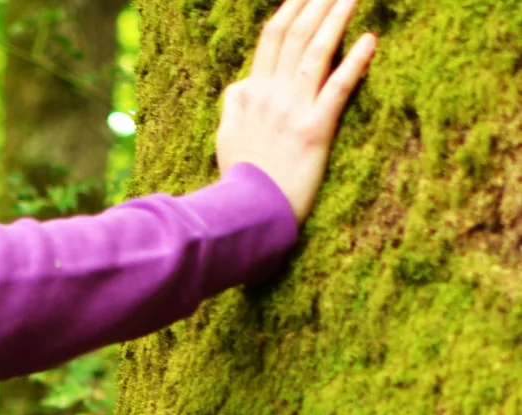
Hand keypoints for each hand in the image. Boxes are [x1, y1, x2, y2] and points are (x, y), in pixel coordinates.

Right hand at [214, 0, 376, 221]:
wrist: (245, 212)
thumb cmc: (239, 177)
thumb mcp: (227, 135)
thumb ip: (236, 104)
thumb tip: (242, 84)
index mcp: (250, 93)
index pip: (272, 39)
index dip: (292, 8)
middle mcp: (270, 95)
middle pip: (295, 36)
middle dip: (317, 3)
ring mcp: (292, 111)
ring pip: (315, 54)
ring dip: (336, 20)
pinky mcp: (314, 130)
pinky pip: (337, 89)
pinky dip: (354, 62)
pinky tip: (370, 40)